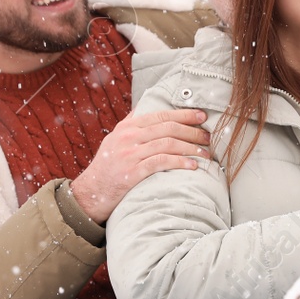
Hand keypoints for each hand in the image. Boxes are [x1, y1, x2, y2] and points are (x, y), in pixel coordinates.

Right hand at [71, 108, 210, 222]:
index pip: (161, 115)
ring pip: (168, 144)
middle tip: (208, 137)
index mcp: (127, 126)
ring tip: (205, 153)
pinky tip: (192, 166)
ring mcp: (130, 154)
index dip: (184, 114)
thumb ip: (130, 124)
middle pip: (168, 128)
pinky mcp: (132, 172)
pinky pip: (161, 162)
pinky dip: (180, 162)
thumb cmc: (107, 166)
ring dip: (191, 148)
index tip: (202, 115)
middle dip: (192, 131)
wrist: (91, 192)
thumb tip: (144, 107)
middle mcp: (128, 137)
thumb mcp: (114, 139)